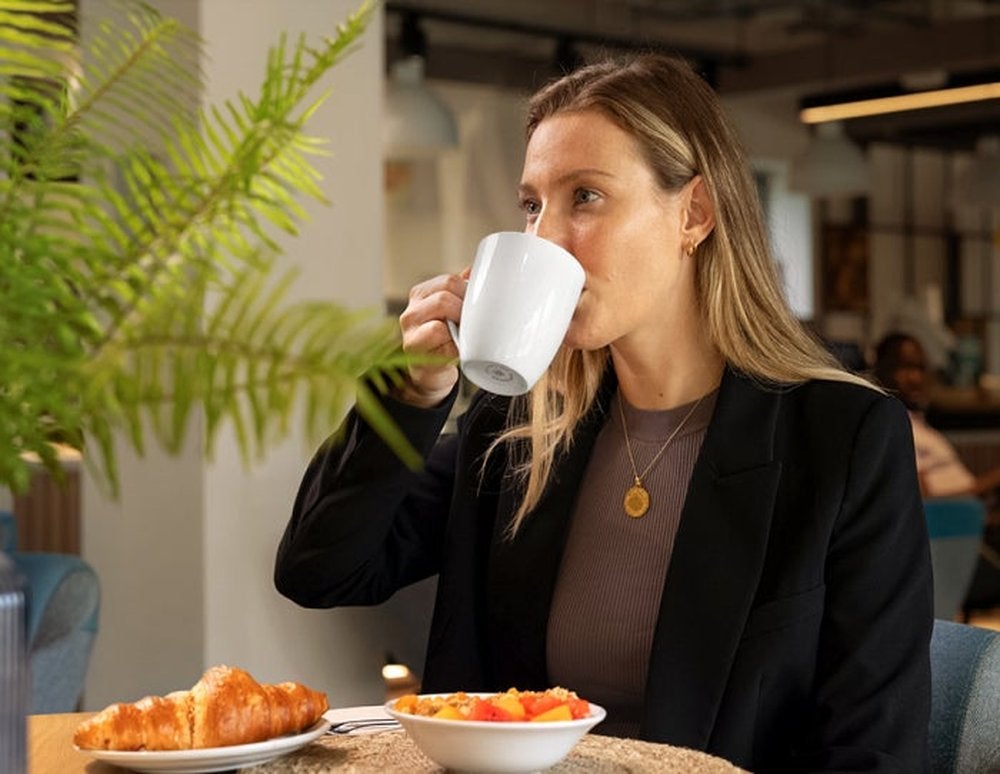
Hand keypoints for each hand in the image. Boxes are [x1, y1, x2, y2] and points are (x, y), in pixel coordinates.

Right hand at [395, 269, 468, 407]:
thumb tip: (477, 271)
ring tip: (464, 335)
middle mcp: (411, 312)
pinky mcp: (416, 355)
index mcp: (420, 295)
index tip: (476, 304)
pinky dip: (455, 348)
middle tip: (471, 322)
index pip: (448, 281)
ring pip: (439, 324)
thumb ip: (460, 292)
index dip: (467, 291)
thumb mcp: (450, 312)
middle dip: (463, 311)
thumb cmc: (443, 340)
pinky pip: (442, 347)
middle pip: (443, 299)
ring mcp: (410, 334)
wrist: (431, 374)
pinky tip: (458, 349)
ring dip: (458, 330)